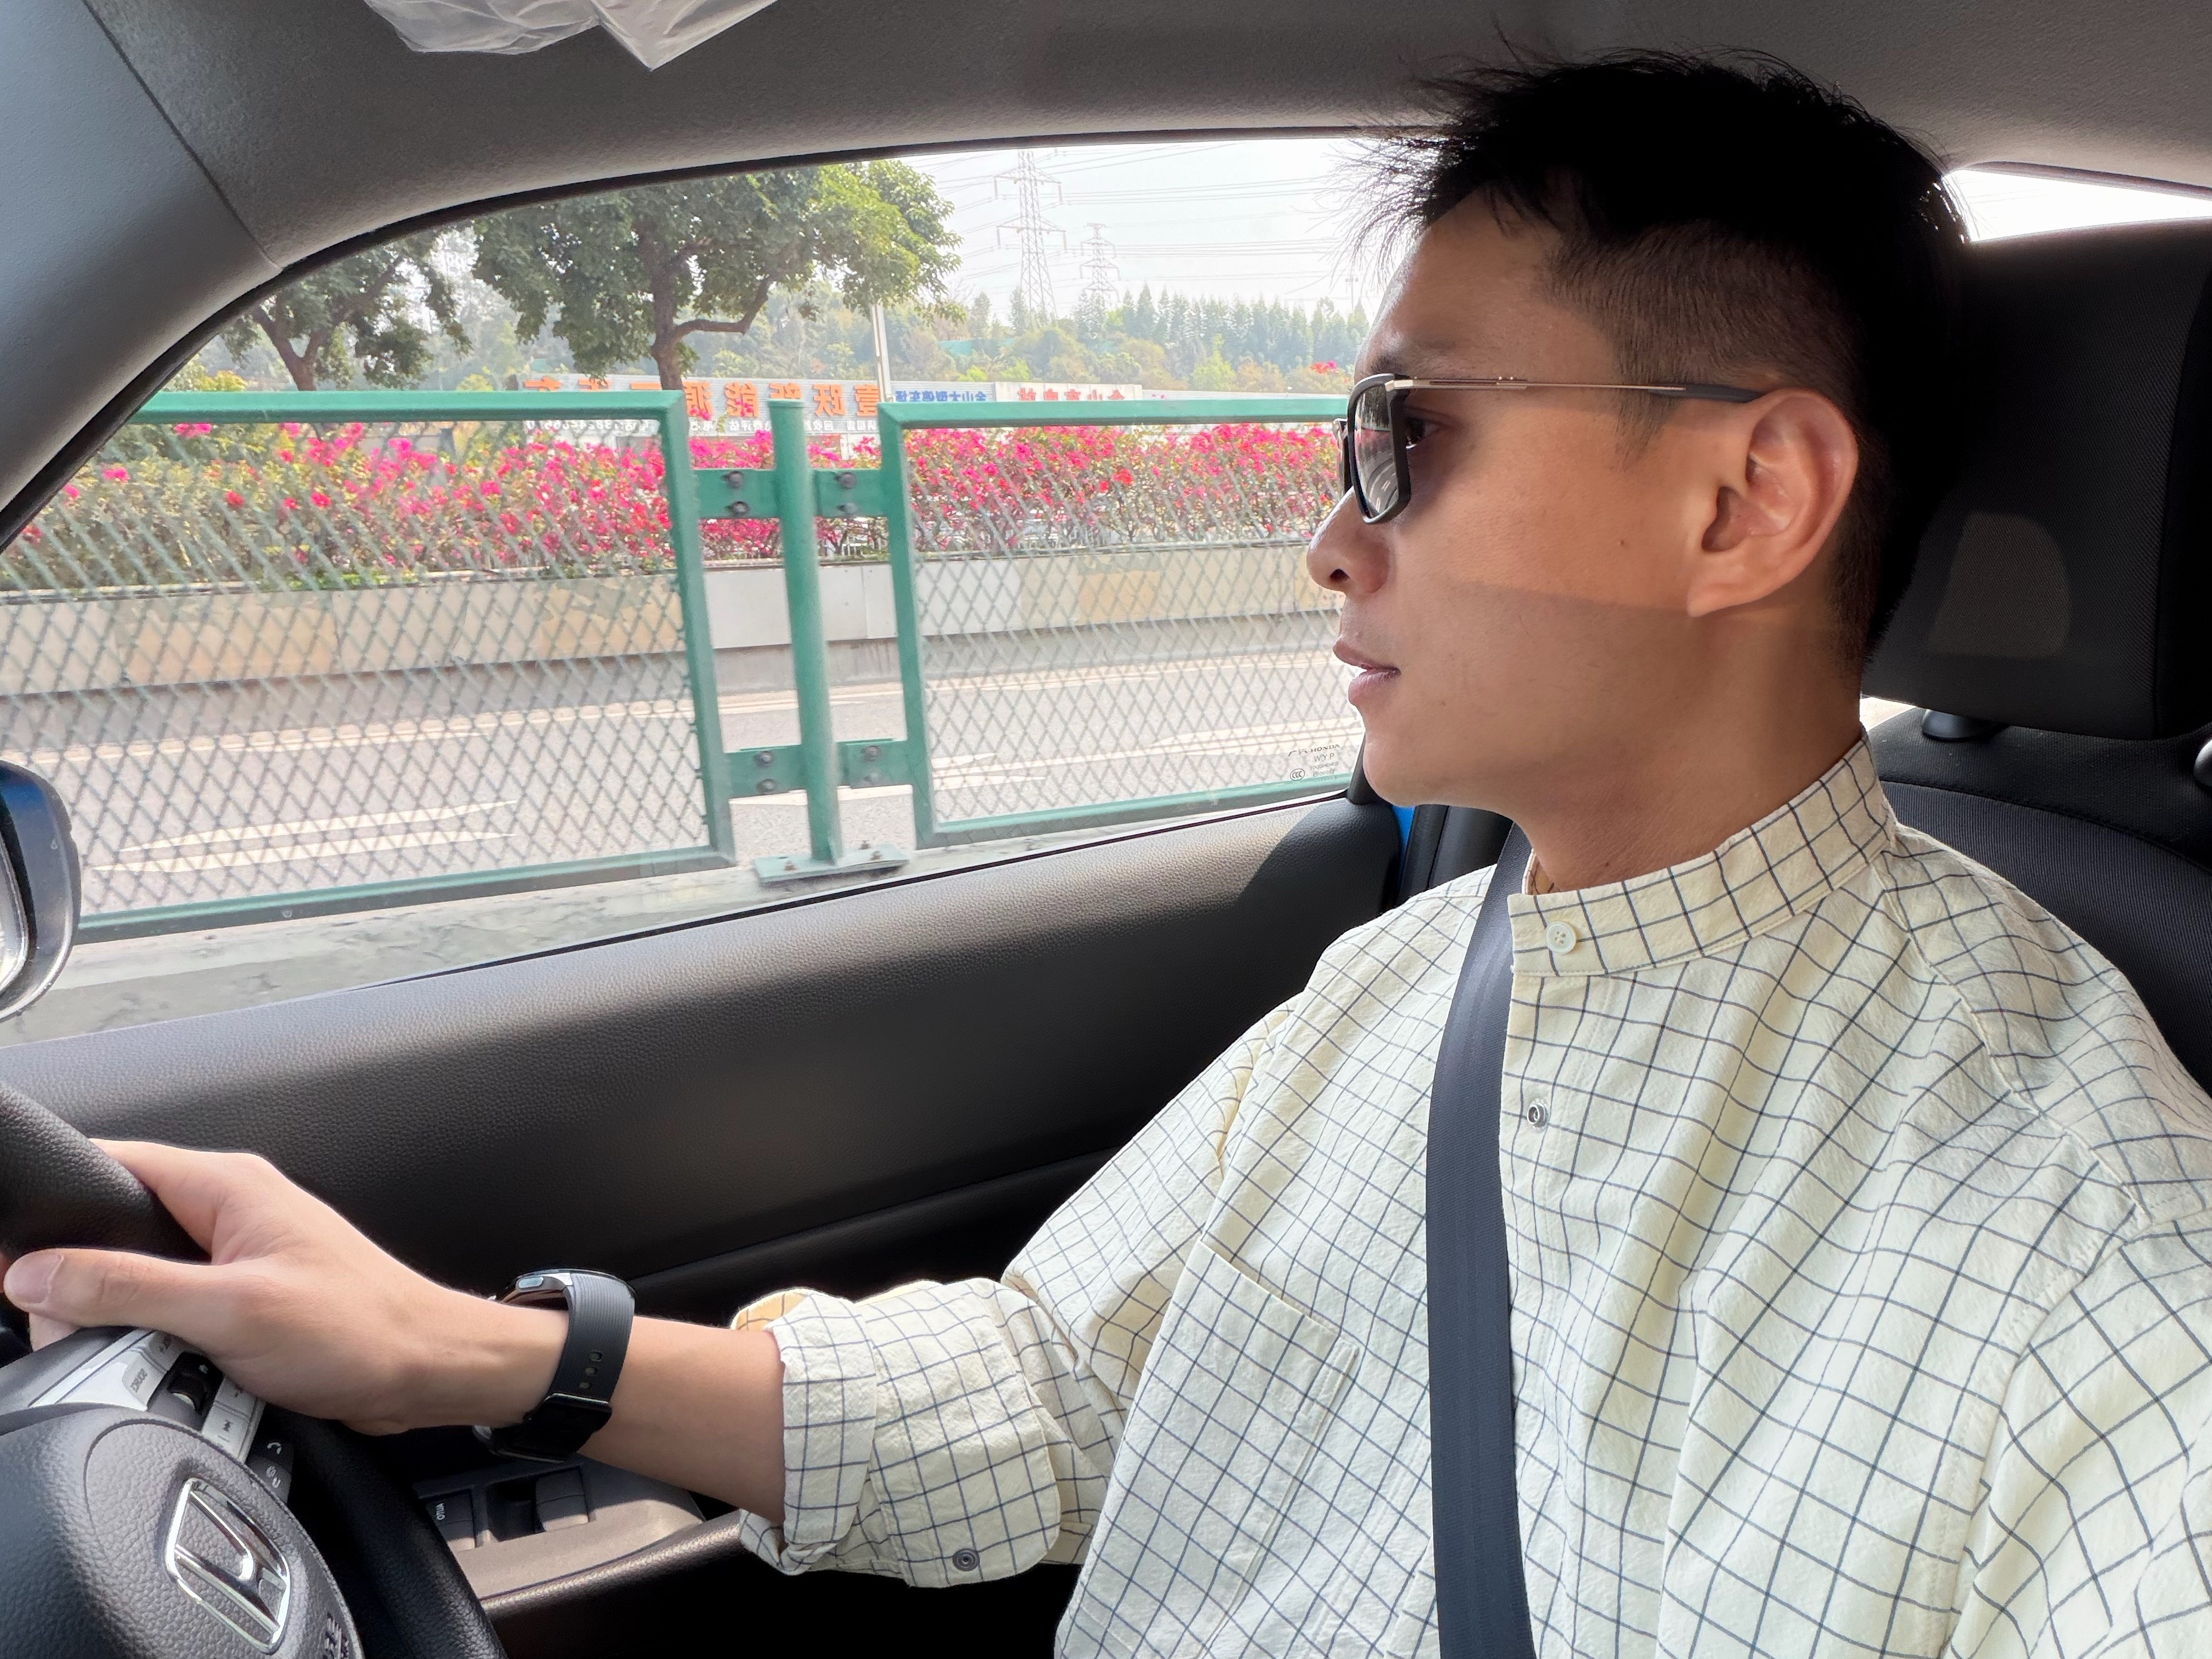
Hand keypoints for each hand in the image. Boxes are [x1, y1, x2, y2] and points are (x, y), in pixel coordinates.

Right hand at [0, 1141, 561, 1434]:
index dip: (58, 1206)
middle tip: (81, 1326)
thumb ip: (128, 1288)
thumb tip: (40, 1273)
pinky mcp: (246, 1299)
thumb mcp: (230, 1309)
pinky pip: (176, 1309)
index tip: (20, 1254)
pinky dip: (158, 1338)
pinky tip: (170, 1365)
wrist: (430, 1369)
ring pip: (142, 1275)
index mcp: (228, 1186)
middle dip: (85, 1277)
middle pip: (117, 1227)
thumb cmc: (362, 1329)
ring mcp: (240, 1255)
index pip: (113, 1164)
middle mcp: (232, 1209)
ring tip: (141, 1350)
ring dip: (126, 1316)